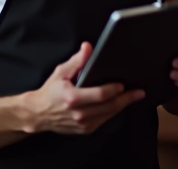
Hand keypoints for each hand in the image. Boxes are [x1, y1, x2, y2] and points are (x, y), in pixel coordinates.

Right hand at [22, 42, 144, 134]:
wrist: (39, 114)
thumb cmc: (51, 91)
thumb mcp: (61, 72)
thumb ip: (77, 60)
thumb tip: (88, 47)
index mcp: (72, 98)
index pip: (100, 95)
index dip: (114, 90)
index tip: (123, 84)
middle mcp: (79, 114)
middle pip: (109, 106)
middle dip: (126, 99)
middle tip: (139, 92)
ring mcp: (83, 124)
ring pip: (109, 115)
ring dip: (122, 105)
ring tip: (134, 96)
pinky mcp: (85, 130)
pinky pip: (104, 120)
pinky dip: (113, 111)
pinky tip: (120, 104)